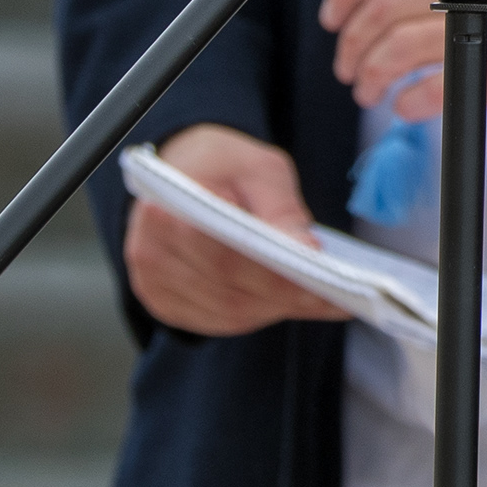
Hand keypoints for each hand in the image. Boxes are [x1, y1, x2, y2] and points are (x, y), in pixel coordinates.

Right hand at [123, 123, 351, 336]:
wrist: (181, 170)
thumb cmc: (221, 165)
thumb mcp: (259, 167)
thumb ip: (281, 208)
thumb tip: (306, 251)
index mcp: (167, 211)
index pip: (225, 255)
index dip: (274, 272)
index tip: (321, 275)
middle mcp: (150, 253)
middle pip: (227, 289)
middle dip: (285, 295)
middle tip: (336, 296)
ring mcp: (153, 284)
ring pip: (225, 312)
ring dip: (276, 309)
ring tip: (323, 300)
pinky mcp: (164, 302)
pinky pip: (217, 320)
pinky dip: (258, 315)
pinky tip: (289, 304)